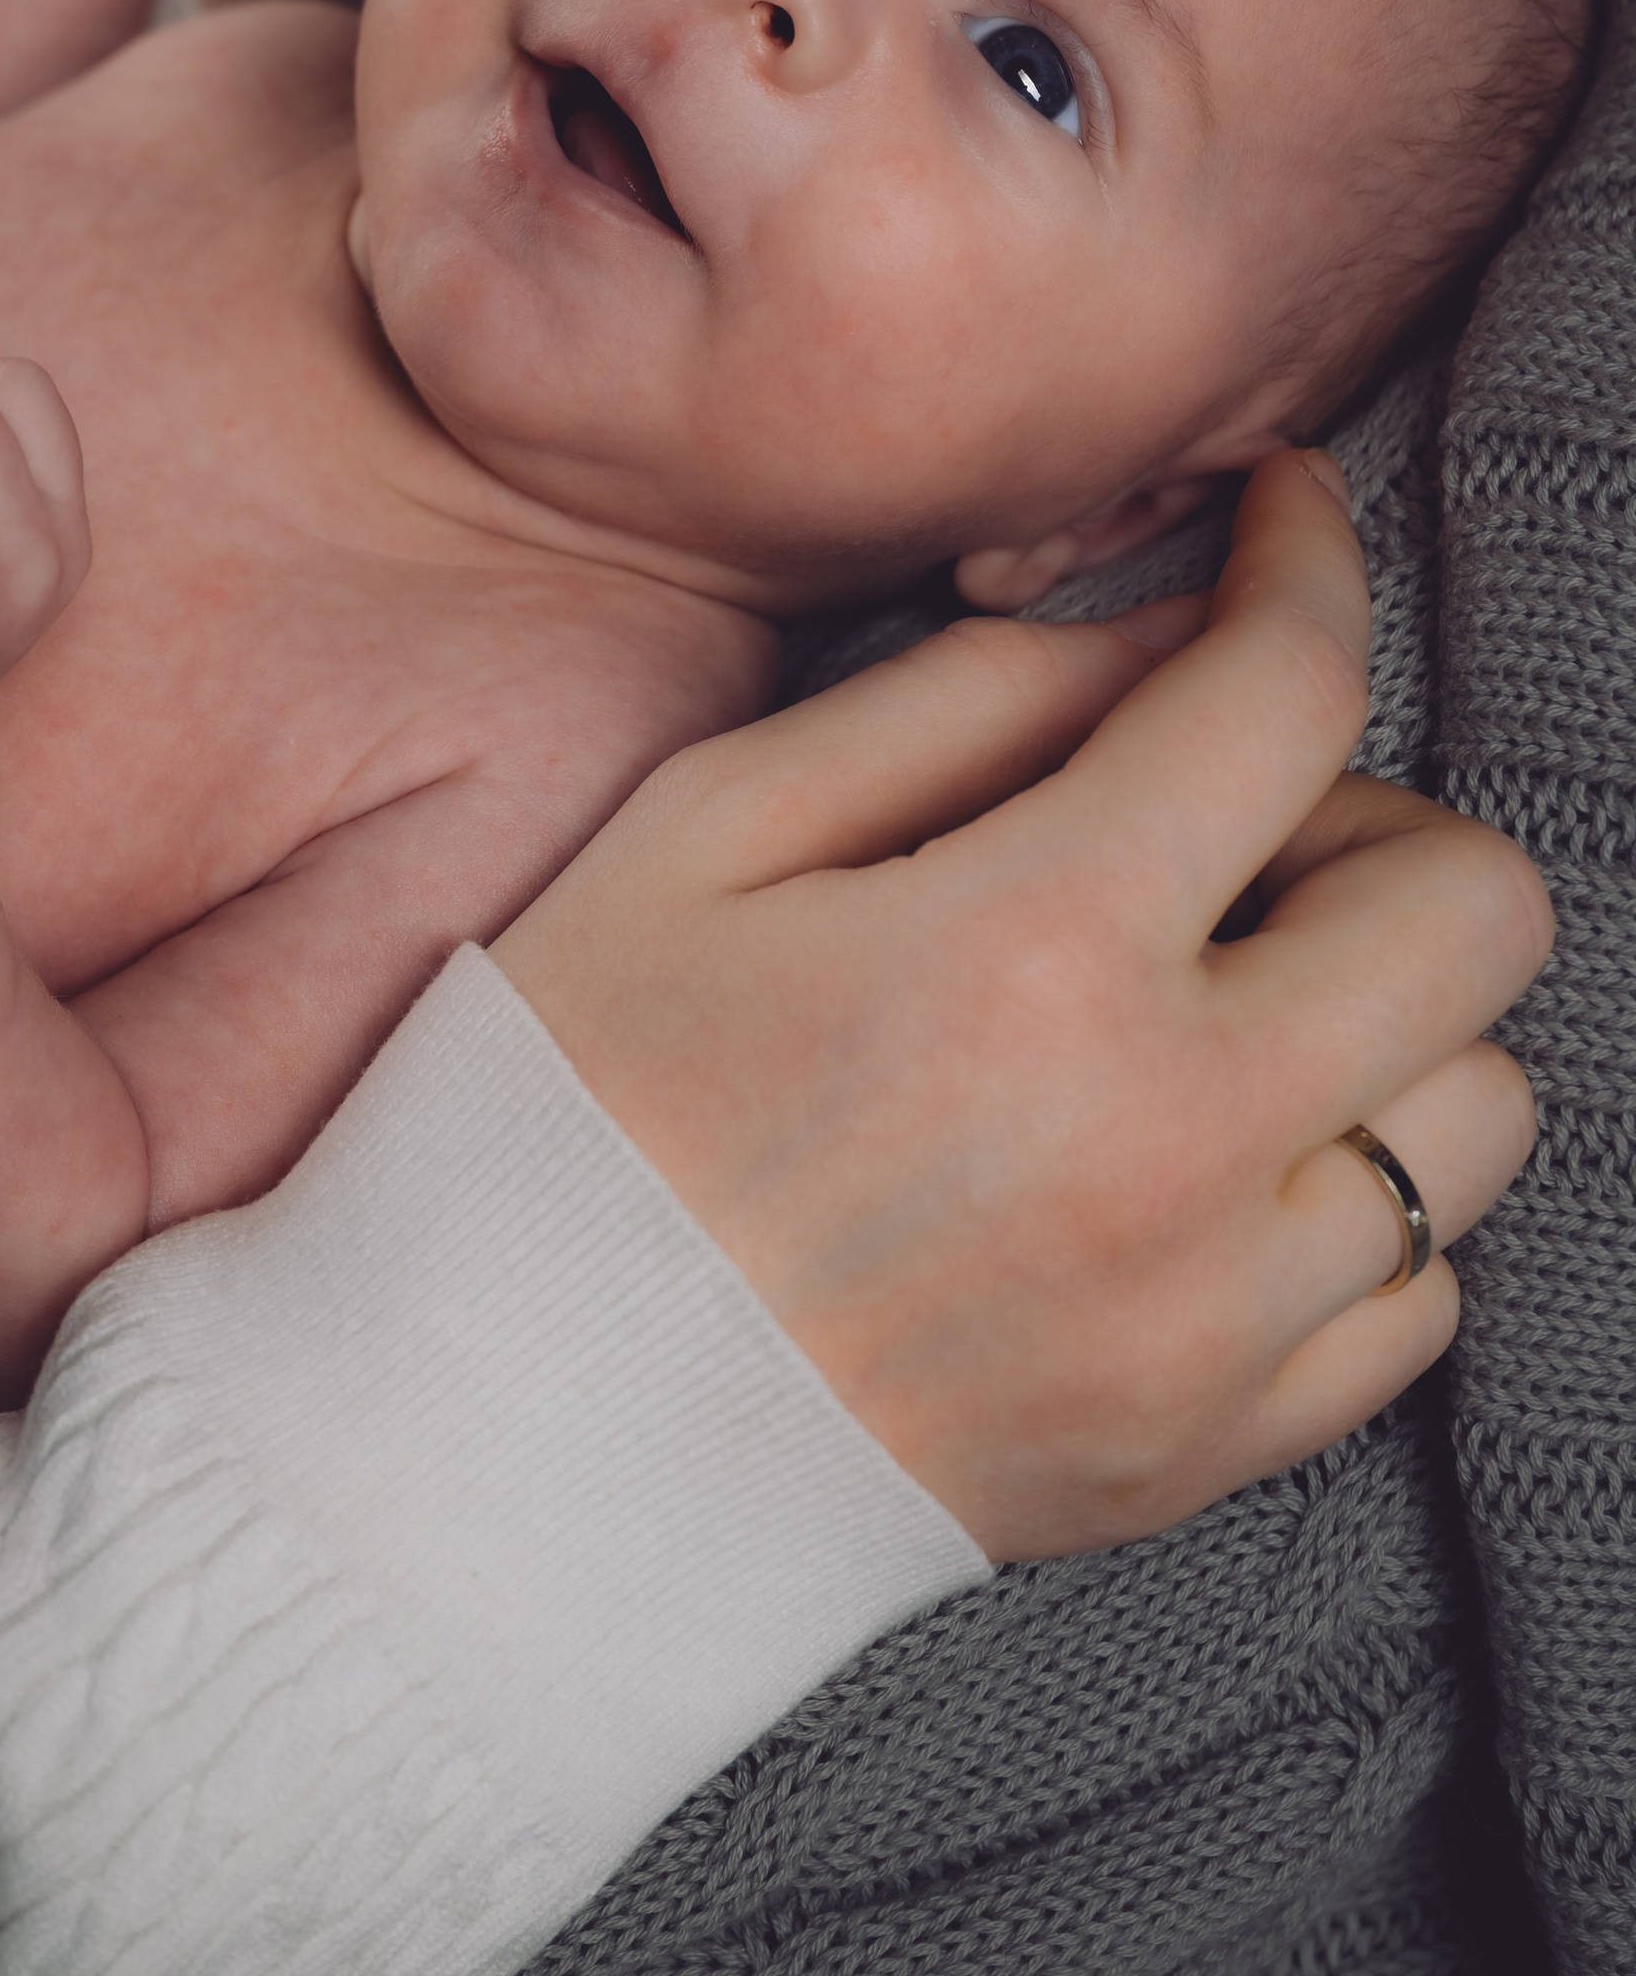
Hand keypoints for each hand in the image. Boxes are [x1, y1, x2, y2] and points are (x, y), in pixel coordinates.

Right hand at [496, 451, 1548, 1559]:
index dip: (1309, 562)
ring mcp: (1206, 1318)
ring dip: (1379, 1021)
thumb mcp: (704, 830)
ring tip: (1208, 1013)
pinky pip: (1414, 1301)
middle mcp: (1168, 1139)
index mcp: (1031, 948)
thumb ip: (960, 701)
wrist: (497, 1438)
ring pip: (1477, 1110)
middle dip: (1368, 815)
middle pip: (1473, 908)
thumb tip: (1168, 634)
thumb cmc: (566, 1100)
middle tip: (1223, 828)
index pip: (1288, 693)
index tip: (1292, 523)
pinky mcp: (1206, 1452)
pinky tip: (1192, 1171)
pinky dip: (1344, 1208)